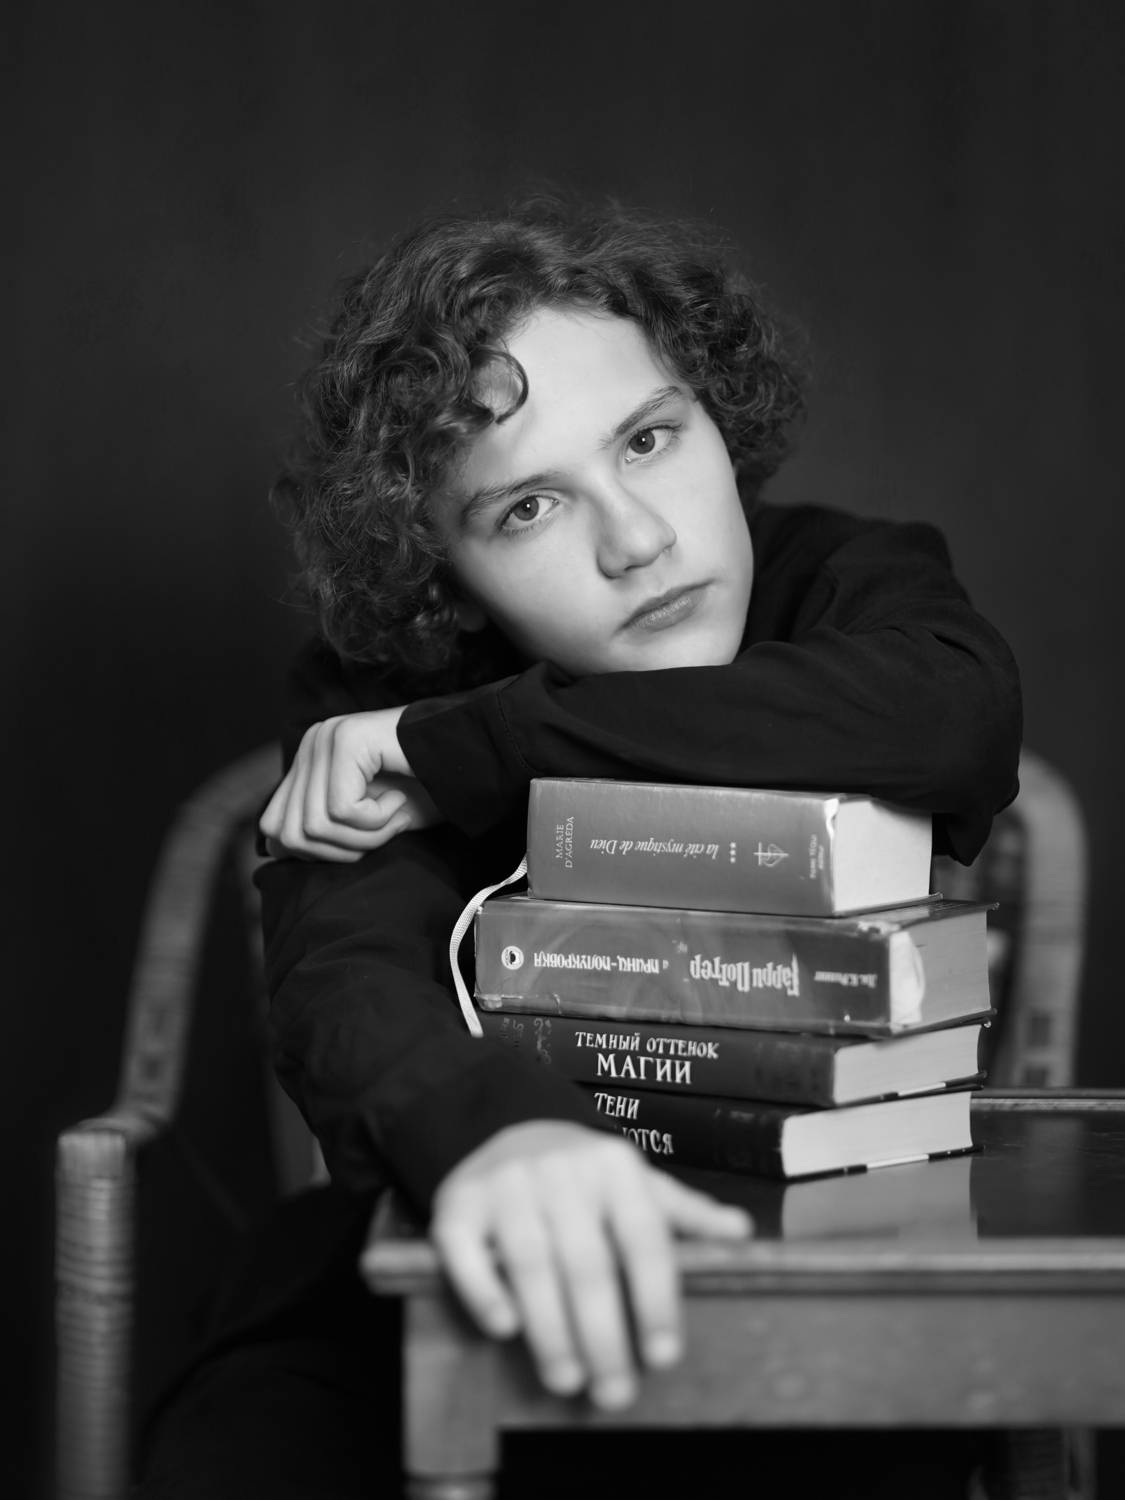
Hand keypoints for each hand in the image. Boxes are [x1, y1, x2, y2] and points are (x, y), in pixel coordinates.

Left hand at [258, 710, 441, 860]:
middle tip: (385, 830)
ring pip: (315, 826)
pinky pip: (342, 810)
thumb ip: (318, 829)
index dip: (319, 852)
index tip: (365, 839)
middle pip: (290, 834)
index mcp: (308, 761)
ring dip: (364, 836)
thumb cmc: (424, 791)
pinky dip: (376, 821)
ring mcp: (326, 738)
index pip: (274, 827)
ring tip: (395, 814)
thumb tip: (274, 851)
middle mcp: (310, 744)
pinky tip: (398, 801)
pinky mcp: (346, 740)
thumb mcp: (362, 821)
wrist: (469, 761)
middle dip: (343, 848)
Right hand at [429, 1121, 751, 1409]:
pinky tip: (503, 1329)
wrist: (507, 1133)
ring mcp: (506, 1183)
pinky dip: (484, 1289)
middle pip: (586, 1260)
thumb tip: (743, 1233)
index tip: (664, 1357)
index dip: (656, 1298)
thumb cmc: (586, 1178)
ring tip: (567, 1380)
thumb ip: (686, 1214)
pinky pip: (465, 1250)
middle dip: (602, 1332)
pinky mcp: (457, 1203)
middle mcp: (561, 1169)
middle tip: (614, 1393)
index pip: (643, 1237)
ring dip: (549, 1327)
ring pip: (530, 1261)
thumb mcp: (639, 1185)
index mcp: (615, 1167)